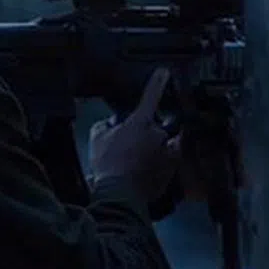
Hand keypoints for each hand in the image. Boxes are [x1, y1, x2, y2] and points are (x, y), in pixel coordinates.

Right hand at [87, 68, 179, 201]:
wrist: (120, 195)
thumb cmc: (108, 165)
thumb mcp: (97, 139)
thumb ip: (105, 125)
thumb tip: (111, 123)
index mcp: (141, 122)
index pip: (151, 95)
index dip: (158, 82)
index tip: (165, 72)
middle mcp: (160, 134)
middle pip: (158, 127)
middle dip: (148, 132)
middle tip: (132, 146)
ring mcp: (169, 153)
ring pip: (167, 144)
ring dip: (158, 148)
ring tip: (141, 160)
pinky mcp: (172, 171)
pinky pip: (167, 162)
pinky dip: (159, 165)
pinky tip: (145, 173)